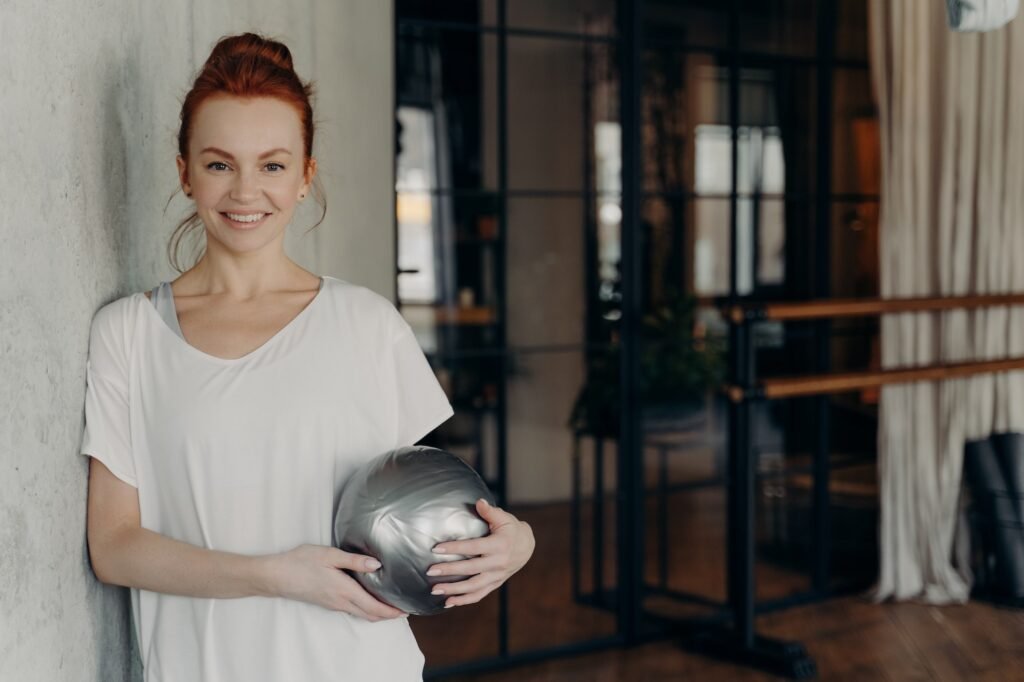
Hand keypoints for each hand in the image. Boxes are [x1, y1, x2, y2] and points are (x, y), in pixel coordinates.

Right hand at [268, 544, 406, 621]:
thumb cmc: (301, 562)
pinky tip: (367, 599)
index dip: (391, 611)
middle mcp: (340, 602)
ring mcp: (332, 604)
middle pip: (370, 614)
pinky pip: (351, 610)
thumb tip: (377, 565)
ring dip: (377, 613)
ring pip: (360, 614)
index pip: (374, 607)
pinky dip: (365, 609)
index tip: (406, 610)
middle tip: (403, 609)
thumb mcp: (329, 555)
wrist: (276, 576)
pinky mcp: (326, 602)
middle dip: (388, 615)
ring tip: (390, 605)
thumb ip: (354, 561)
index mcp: (344, 591)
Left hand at [425, 499, 535, 608]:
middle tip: (430, 571)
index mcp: (499, 545)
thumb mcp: (504, 518)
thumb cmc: (512, 529)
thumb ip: (490, 511)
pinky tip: (448, 602)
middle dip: (449, 571)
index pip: (473, 547)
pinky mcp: (495, 584)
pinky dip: (463, 600)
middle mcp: (498, 563)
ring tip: (435, 590)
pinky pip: (478, 595)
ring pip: (473, 587)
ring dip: (453, 590)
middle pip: (470, 569)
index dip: (455, 548)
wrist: (527, 547)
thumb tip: (478, 502)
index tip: (436, 548)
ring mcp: (496, 576)